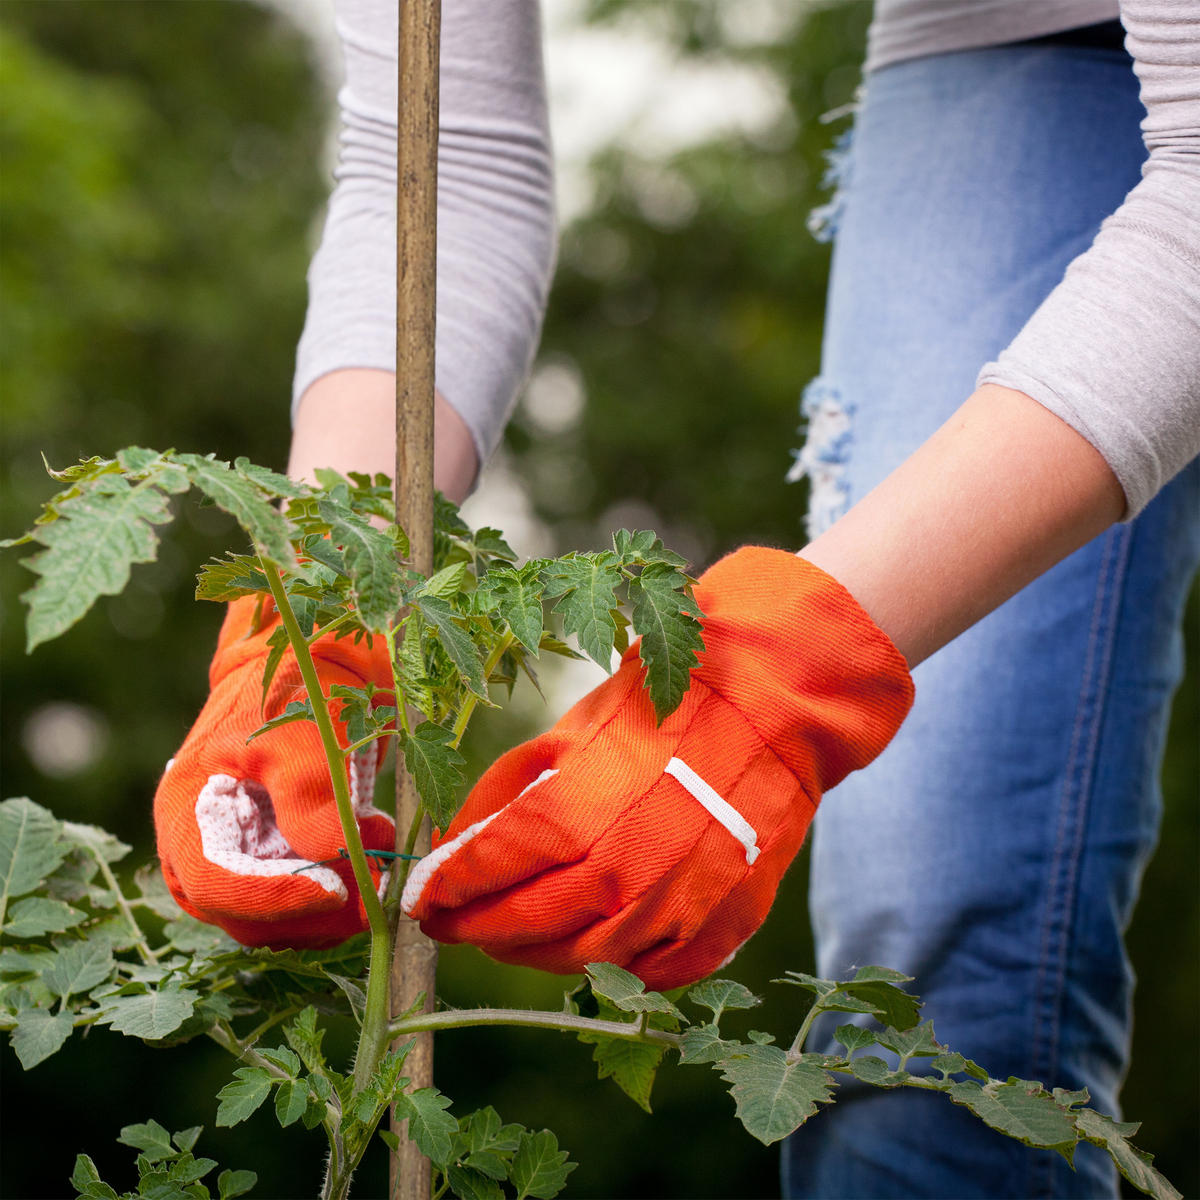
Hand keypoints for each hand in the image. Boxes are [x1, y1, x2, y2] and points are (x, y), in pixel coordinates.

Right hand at [154, 595, 395, 946]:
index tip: (336, 889)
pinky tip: (376, 855)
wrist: (318, 667)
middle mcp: (202, 849)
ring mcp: (239, 862)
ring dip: (334, 907)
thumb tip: (331, 858)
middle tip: (377, 884)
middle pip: (245, 917)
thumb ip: (311, 793)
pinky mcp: (276, 866)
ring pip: (277, 921)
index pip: (215, 884)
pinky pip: (301, 905)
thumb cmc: (301, 689)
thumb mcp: (305, 731)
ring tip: (381, 853)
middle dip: (313, 910)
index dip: (272, 898)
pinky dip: (341, 895)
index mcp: (188, 812)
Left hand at [402, 547, 913, 988]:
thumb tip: (455, 847)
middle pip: (533, 923)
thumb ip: (509, 791)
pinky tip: (590, 942)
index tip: (420, 900)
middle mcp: (634, 865)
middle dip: (480, 929)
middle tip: (454, 924)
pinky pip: (655, 973)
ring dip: (537, 952)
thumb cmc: (663, 707)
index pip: (497, 866)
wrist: (772, 707)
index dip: (450, 889)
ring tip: (512, 934)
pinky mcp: (725, 922)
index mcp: (587, 805)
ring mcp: (684, 902)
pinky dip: (614, 966)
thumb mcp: (573, 730)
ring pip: (588, 958)